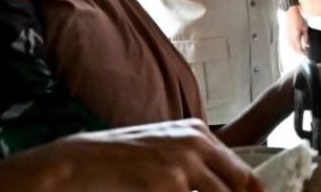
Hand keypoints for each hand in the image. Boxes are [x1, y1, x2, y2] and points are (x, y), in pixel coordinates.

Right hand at [0, 119, 263, 191]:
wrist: (74, 163)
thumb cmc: (117, 163)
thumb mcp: (163, 155)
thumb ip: (196, 171)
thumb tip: (228, 188)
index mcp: (199, 134)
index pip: (246, 178)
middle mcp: (197, 143)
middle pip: (241, 189)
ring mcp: (184, 162)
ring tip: (171, 190)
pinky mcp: (168, 181)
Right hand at [285, 5, 308, 54]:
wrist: (292, 12)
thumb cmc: (298, 18)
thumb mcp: (305, 28)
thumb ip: (306, 38)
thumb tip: (307, 45)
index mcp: (295, 37)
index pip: (298, 49)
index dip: (302, 53)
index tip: (306, 55)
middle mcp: (290, 38)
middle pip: (293, 49)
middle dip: (298, 52)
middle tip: (303, 54)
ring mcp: (287, 35)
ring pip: (290, 46)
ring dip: (294, 49)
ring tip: (298, 51)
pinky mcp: (286, 33)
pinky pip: (288, 42)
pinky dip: (291, 45)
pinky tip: (293, 45)